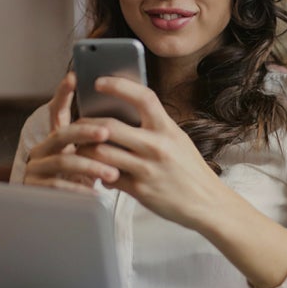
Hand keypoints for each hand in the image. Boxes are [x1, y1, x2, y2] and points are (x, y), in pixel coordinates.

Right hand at [22, 73, 120, 193]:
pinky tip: (96, 194)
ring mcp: (36, 168)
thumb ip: (99, 142)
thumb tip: (126, 119)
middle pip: (62, 133)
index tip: (73, 77)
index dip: (63, 94)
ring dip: (90, 166)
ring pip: (63, 161)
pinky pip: (58, 185)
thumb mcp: (91, 160)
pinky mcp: (35, 188)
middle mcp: (42, 149)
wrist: (65, 213)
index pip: (58, 110)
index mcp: (56, 139)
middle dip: (85, 132)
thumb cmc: (83, 183)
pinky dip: (79, 189)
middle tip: (106, 132)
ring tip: (113, 173)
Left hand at [75, 76, 223, 228]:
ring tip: (81, 148)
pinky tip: (99, 173)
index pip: (143, 98)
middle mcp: (157, 146)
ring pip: (101, 153)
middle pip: (110, 127)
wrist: (208, 204)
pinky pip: (108, 177)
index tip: (99, 82)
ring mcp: (147, 169)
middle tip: (78, 124)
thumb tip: (126, 112)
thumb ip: (154, 126)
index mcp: (167, 129)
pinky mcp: (139, 190)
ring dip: (86, 150)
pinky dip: (99, 174)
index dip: (119, 86)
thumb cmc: (190, 170)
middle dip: (87, 124)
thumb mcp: (178, 140)